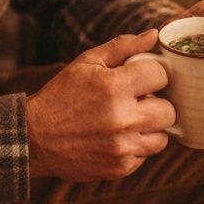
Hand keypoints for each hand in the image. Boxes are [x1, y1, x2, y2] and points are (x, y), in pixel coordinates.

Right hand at [25, 29, 177, 181]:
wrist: (34, 138)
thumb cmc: (62, 94)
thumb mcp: (87, 62)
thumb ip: (123, 46)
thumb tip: (154, 35)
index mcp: (114, 86)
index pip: (161, 75)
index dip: (152, 73)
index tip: (141, 77)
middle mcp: (122, 119)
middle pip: (169, 111)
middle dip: (156, 103)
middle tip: (137, 101)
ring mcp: (122, 147)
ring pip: (162, 137)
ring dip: (150, 128)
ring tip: (129, 120)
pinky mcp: (119, 168)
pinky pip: (144, 156)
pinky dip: (135, 147)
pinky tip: (115, 138)